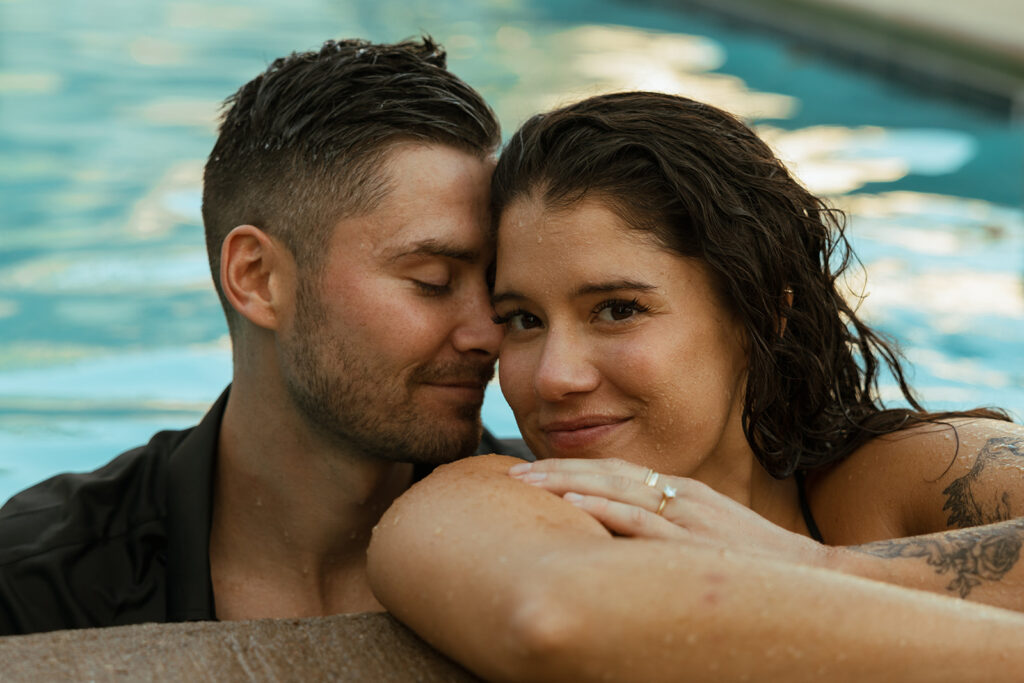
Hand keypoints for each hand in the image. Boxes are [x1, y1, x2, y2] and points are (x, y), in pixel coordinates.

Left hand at [509, 458, 829, 567]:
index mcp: (683, 493)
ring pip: (614, 491)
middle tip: (510, 475)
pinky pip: (642, 523)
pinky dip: (604, 511)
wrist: (821, 580)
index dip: (571, 472)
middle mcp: (681, 496)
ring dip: (565, 484)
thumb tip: (622, 545)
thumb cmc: (760, 566)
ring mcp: (689, 518)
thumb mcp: (710, 537)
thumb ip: (670, 533)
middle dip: (556, 473)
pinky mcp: (697, 543)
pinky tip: (572, 505)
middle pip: (606, 475)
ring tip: (524, 483)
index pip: (616, 474)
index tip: (532, 475)